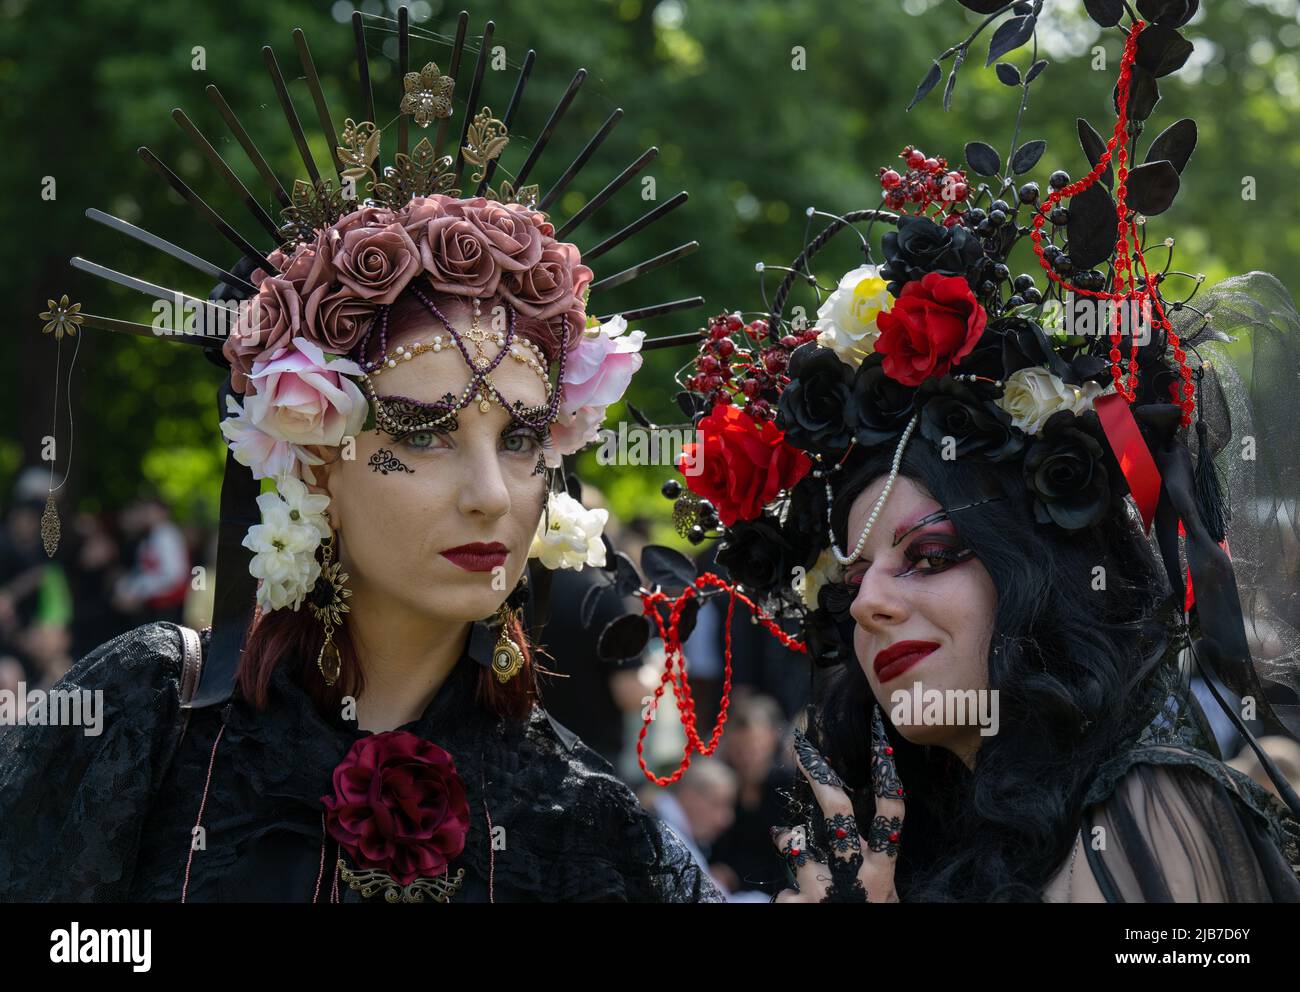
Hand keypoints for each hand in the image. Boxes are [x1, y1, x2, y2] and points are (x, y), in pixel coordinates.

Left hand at [770, 707, 904, 902]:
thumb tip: (842, 825)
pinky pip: (782, 892)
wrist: (859, 975)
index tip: (876, 736)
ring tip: (782, 837)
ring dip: (787, 840)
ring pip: (795, 843)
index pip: (892, 812)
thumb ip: (869, 863)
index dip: (886, 771)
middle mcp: (856, 876)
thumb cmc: (870, 918)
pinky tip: (796, 905)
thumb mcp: (881, 894)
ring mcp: (824, 891)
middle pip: (839, 811)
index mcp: (883, 871)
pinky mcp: (798, 907)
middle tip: (803, 747)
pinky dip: (787, 898)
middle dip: (820, 774)